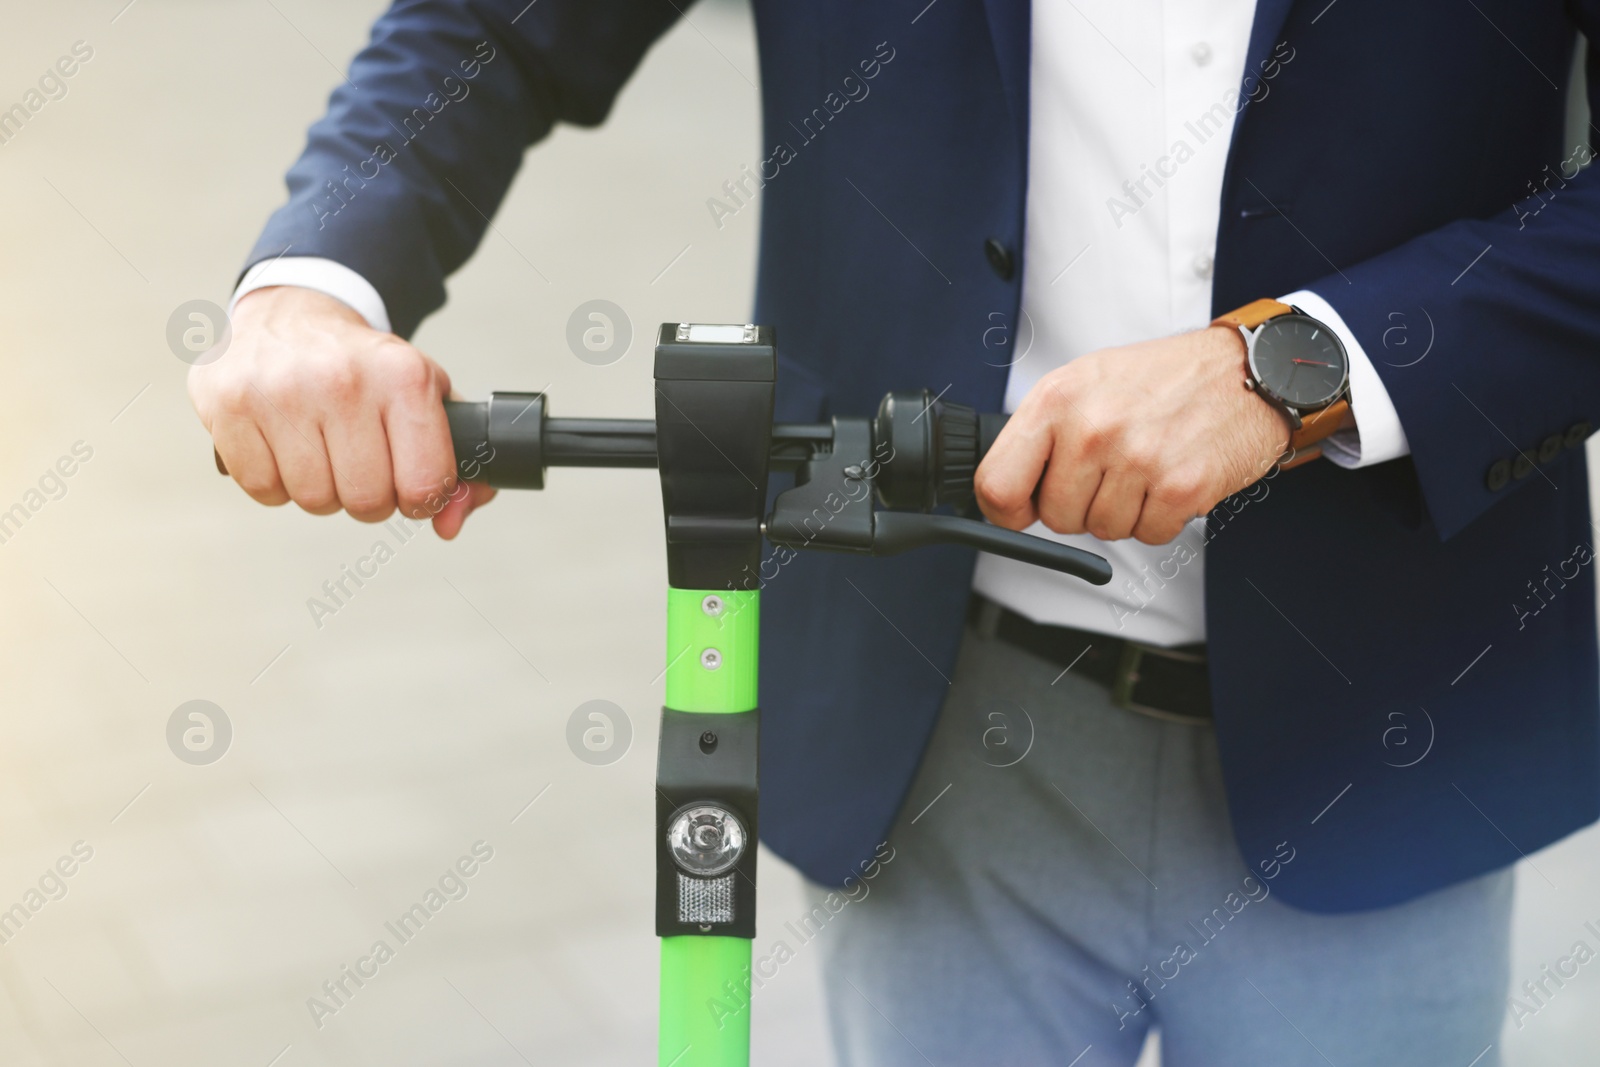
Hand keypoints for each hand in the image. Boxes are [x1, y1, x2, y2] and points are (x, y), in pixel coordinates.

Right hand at [188, 286, 494, 537]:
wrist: (291, 315)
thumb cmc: (364, 370)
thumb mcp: (424, 400)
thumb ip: (456, 467)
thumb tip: (449, 523)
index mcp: (404, 376)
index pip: (424, 485)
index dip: (420, 498)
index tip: (409, 483)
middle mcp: (343, 379)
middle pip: (366, 501)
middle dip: (368, 497)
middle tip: (360, 464)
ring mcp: (281, 390)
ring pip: (313, 500)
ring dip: (320, 489)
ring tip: (320, 448)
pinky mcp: (229, 403)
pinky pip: (262, 489)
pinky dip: (275, 482)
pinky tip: (283, 445)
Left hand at [974, 326, 1288, 545]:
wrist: (1245, 371)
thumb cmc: (1162, 378)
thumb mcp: (1085, 382)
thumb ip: (1043, 434)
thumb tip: (1006, 493)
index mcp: (1057, 399)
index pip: (996, 484)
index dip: (1006, 512)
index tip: (1022, 511)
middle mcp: (1093, 427)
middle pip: (1055, 518)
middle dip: (1080, 507)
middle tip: (1109, 473)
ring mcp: (1137, 457)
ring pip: (1102, 530)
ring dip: (1124, 511)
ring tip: (1144, 468)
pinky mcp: (1180, 486)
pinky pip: (1148, 535)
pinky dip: (1160, 518)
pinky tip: (1169, 479)